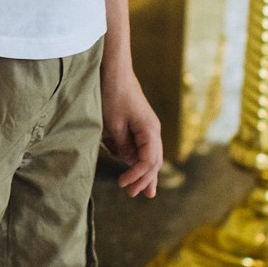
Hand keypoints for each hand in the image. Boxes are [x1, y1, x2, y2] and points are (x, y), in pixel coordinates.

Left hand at [100, 64, 164, 197]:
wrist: (115, 71)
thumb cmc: (114, 95)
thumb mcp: (114, 124)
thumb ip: (123, 146)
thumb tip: (128, 161)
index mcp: (150, 131)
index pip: (148, 162)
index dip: (137, 176)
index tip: (123, 183)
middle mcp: (153, 130)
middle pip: (153, 162)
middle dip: (144, 179)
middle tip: (133, 194)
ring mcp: (148, 128)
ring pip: (150, 156)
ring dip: (145, 173)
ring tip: (144, 191)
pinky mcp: (140, 125)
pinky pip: (143, 147)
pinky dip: (140, 161)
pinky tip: (137, 170)